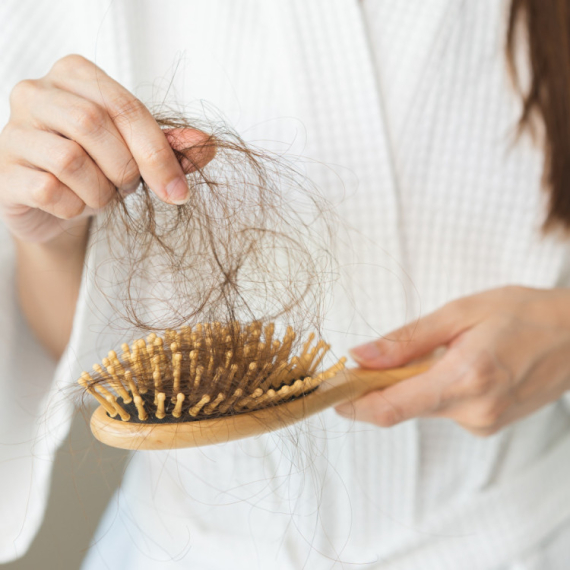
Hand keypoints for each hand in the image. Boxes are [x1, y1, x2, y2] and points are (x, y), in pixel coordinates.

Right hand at [0, 54, 214, 242]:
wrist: (57, 206)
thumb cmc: (99, 168)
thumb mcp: (139, 154)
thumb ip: (172, 147)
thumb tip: (207, 144)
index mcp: (76, 75)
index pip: (124, 107)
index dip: (158, 153)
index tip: (178, 192)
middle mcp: (36, 92)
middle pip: (93, 125)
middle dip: (125, 170)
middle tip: (127, 188)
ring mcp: (13, 130)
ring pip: (70, 160)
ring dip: (99, 192)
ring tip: (99, 195)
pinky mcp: (2, 170)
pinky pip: (48, 190)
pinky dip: (73, 207)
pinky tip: (72, 205)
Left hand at [335, 286, 569, 435]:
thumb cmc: (524, 314)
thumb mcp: (459, 313)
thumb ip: (406, 340)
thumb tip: (360, 356)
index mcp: (464, 379)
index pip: (391, 407)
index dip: (354, 404)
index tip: (331, 393)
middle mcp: (474, 411)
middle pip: (402, 407)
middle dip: (380, 385)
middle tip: (373, 356)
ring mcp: (484, 423)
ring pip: (423, 405)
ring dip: (412, 382)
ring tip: (442, 349)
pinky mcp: (489, 425)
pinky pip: (445, 407)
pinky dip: (435, 387)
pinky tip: (457, 363)